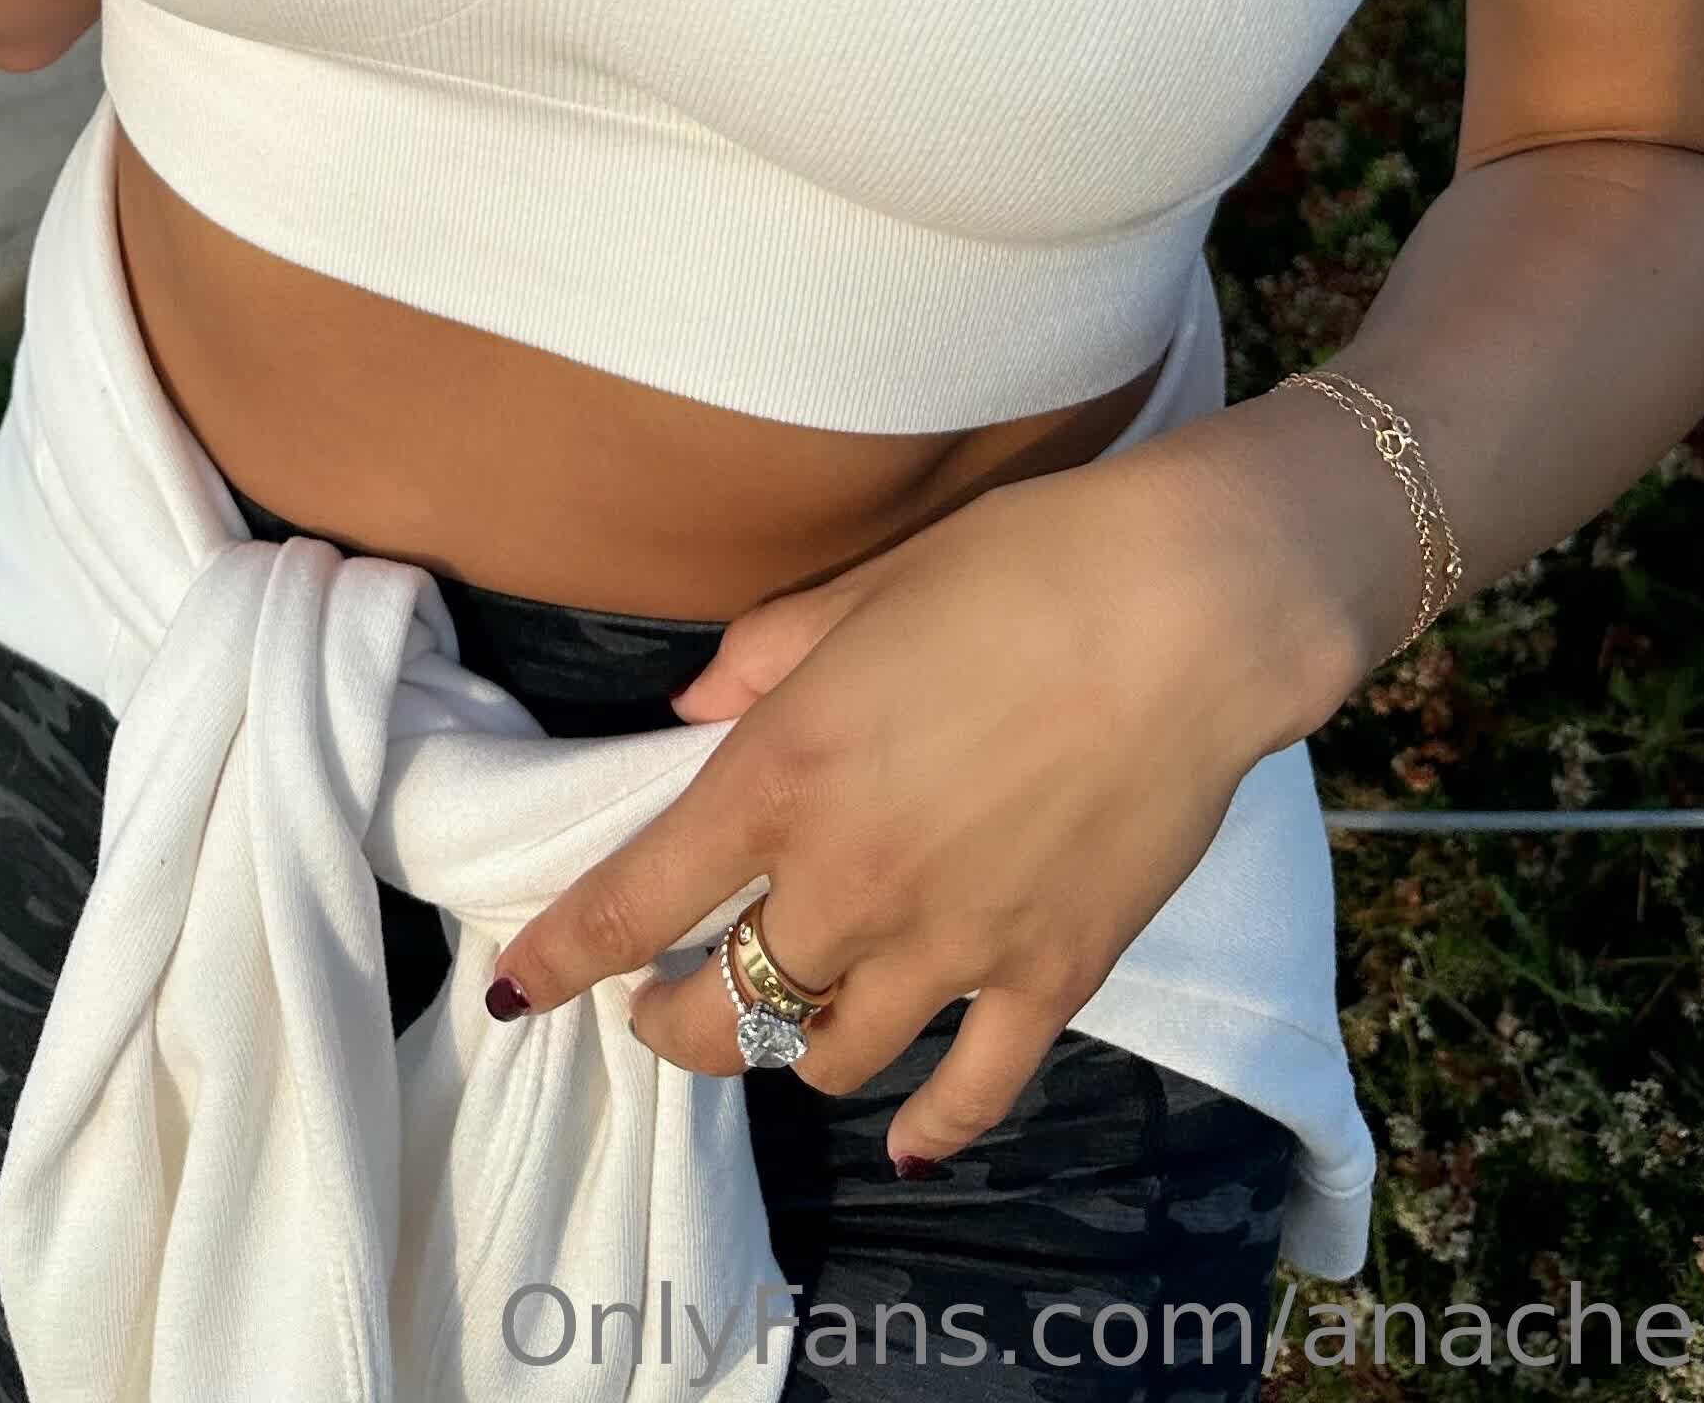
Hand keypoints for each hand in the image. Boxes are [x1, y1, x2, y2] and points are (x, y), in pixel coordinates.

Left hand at [478, 443, 1302, 1172]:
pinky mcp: (1049, 978)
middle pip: (725, 1008)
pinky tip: (908, 1136)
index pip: (637, 901)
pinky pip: (971, 1093)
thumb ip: (759, 657)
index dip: (564, 958)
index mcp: (782, 773)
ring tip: (792, 1025)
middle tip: (665, 1008)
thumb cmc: (1018, 567)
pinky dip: (931, 1127)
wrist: (1185, 609)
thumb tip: (690, 712)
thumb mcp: (859, 588)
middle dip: (674, 1022)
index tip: (518, 990)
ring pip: (830, 1059)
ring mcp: (951, 945)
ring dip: (792, 1053)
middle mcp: (849, 881)